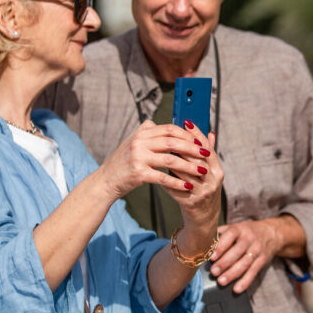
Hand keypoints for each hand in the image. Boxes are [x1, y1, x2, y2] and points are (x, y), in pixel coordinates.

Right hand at [97, 120, 215, 202]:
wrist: (105, 181)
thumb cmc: (123, 162)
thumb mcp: (133, 142)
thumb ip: (149, 133)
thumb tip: (169, 125)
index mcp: (141, 133)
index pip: (169, 129)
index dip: (187, 134)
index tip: (200, 141)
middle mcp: (139, 142)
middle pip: (173, 142)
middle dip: (193, 148)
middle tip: (206, 153)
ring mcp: (138, 157)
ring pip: (171, 159)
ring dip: (189, 166)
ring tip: (202, 170)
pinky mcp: (138, 173)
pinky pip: (163, 177)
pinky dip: (177, 182)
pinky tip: (188, 186)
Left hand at [162, 126, 222, 235]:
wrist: (203, 219)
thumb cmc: (203, 190)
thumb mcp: (209, 173)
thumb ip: (208, 154)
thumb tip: (210, 133)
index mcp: (217, 171)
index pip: (207, 148)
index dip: (197, 134)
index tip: (185, 121)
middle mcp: (213, 181)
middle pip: (196, 158)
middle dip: (181, 145)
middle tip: (167, 135)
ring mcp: (203, 193)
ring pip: (184, 172)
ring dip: (172, 162)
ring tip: (160, 151)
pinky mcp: (191, 203)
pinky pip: (176, 188)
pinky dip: (167, 180)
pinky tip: (158, 172)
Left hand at [209, 219, 286, 293]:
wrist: (272, 233)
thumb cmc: (248, 231)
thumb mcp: (236, 227)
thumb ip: (221, 233)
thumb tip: (202, 242)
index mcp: (240, 229)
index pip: (230, 235)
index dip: (221, 246)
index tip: (212, 256)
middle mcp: (250, 239)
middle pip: (237, 252)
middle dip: (224, 263)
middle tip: (213, 272)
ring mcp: (257, 250)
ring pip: (245, 263)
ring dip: (232, 274)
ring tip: (221, 281)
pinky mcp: (262, 260)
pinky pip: (253, 272)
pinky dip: (245, 281)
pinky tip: (237, 289)